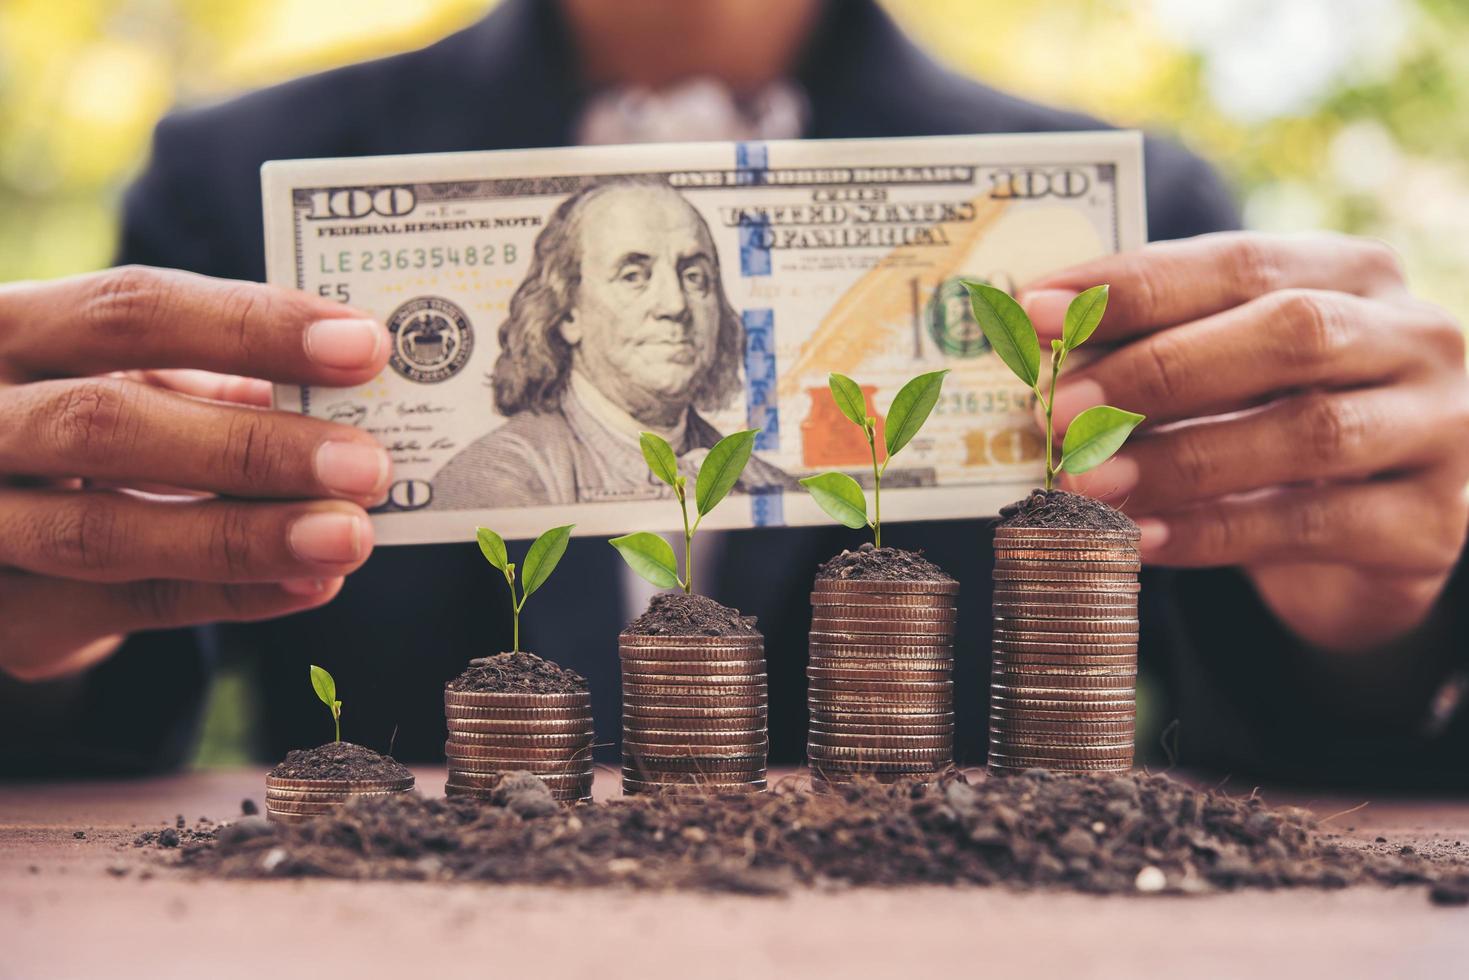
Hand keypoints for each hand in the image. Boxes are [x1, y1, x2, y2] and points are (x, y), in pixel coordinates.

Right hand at [0, 266, 391, 680]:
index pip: (127, 311)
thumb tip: (353, 393)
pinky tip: (311, 583)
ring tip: (349, 535)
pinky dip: (229, 596)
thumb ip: (217, 380)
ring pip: (102, 532)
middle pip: (104, 425)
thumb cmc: (84, 422)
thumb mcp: (130, 377)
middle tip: (365, 464)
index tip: (364, 345)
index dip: (250, 326)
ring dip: (245, 536)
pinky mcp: (1, 616)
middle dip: (249, 447)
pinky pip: (124, 608)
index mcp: (6, 329)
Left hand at [1020, 232, 1468, 652]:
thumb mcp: (1223, 374)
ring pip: (1308, 433)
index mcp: (1353, 273)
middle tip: (1058, 410)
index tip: (1037, 310)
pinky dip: (1213, 533)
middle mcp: (1414, 337)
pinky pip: (1312, 526)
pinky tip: (1140, 539)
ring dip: (1179, 460)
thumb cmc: (1274, 429)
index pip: (1240, 260)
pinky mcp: (1430, 524)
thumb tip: (1036, 348)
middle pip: (1290, 333)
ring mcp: (1438, 429)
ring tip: (1085, 484)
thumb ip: (1154, 349)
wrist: (1370, 544)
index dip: (1135, 285)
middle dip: (1159, 371)